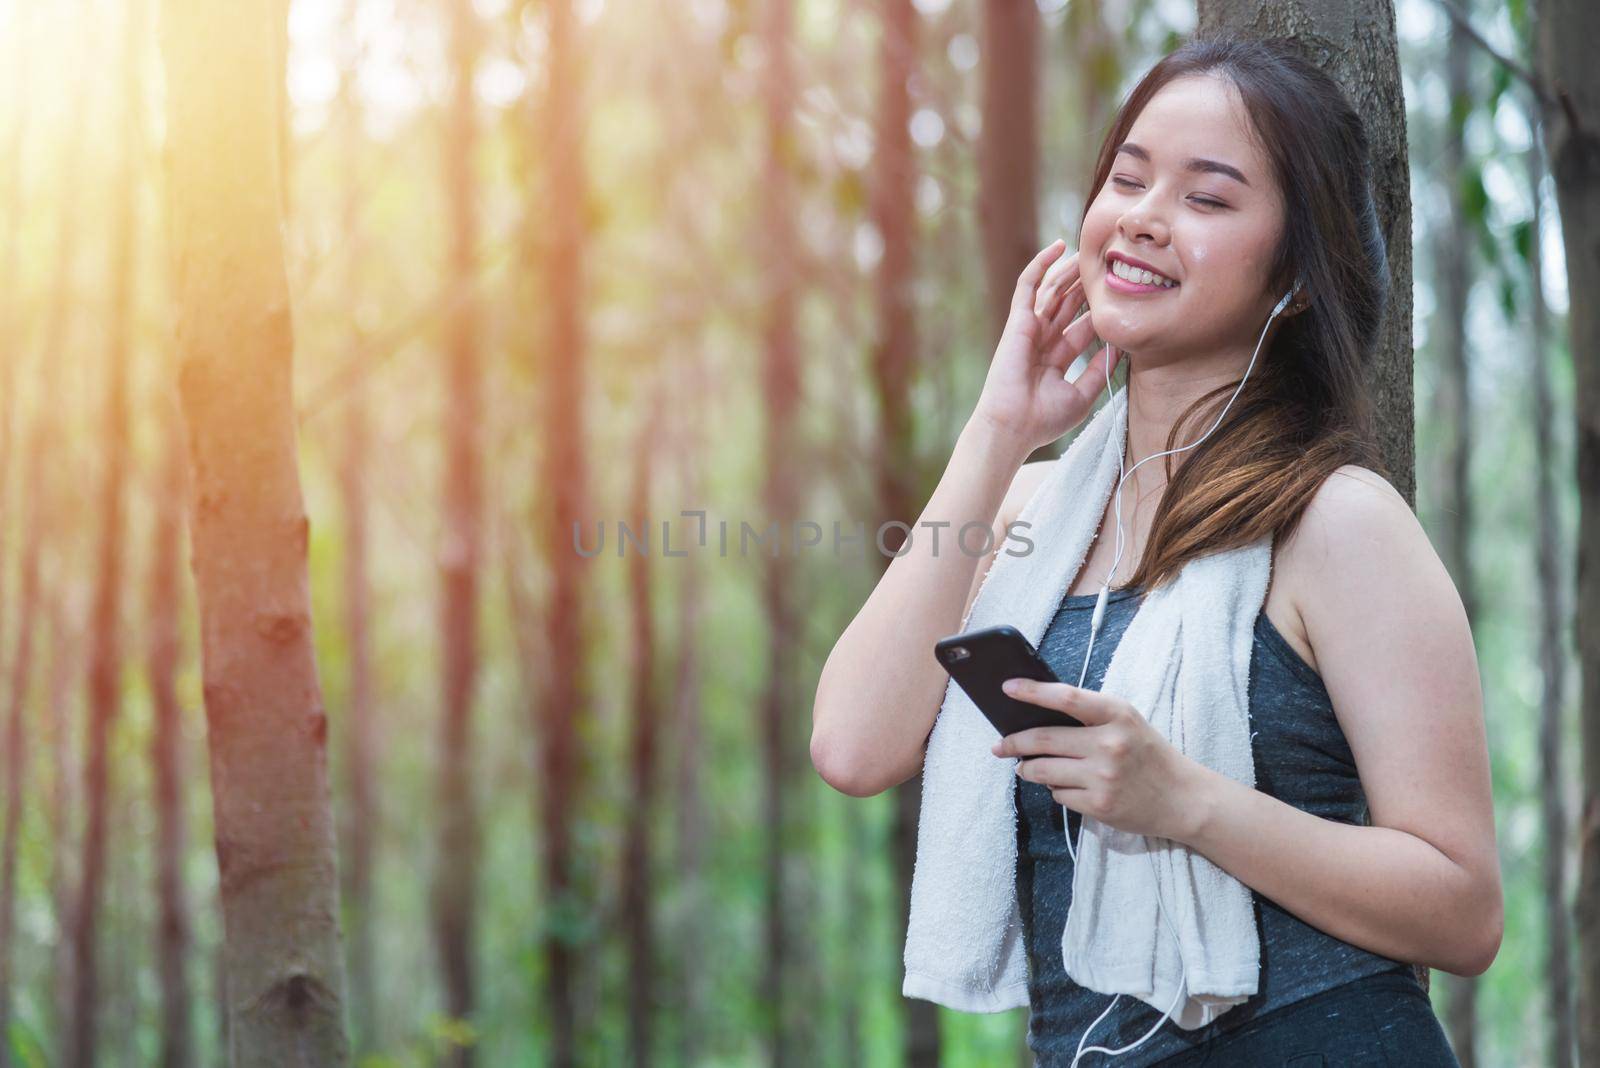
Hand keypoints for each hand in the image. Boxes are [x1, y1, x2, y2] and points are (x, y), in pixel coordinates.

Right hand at [972, 240, 1121, 456]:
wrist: (1013, 426)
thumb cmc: (1044, 419)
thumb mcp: (1082, 395)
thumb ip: (1100, 370)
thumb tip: (1121, 347)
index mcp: (1056, 358)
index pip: (1082, 327)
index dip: (1099, 311)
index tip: (1122, 297)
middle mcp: (1043, 341)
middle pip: (1068, 304)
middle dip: (1086, 285)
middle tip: (1108, 264)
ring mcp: (1029, 329)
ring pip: (1052, 290)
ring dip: (1069, 270)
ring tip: (1089, 250)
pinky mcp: (1018, 321)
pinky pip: (1028, 286)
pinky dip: (1040, 264)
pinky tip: (1058, 247)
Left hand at [989, 677, 1202, 843]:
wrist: (1183, 797)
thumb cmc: (1148, 754)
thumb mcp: (1126, 722)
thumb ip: (1089, 716)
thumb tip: (1036, 716)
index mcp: (1117, 714)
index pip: (1065, 697)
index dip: (1032, 691)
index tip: (1008, 689)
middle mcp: (1109, 744)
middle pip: (1043, 739)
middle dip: (1014, 742)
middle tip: (1000, 745)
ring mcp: (1103, 777)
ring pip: (1043, 771)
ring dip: (1028, 769)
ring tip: (1025, 767)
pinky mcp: (1099, 805)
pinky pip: (1059, 795)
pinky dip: (1056, 790)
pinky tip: (1066, 786)